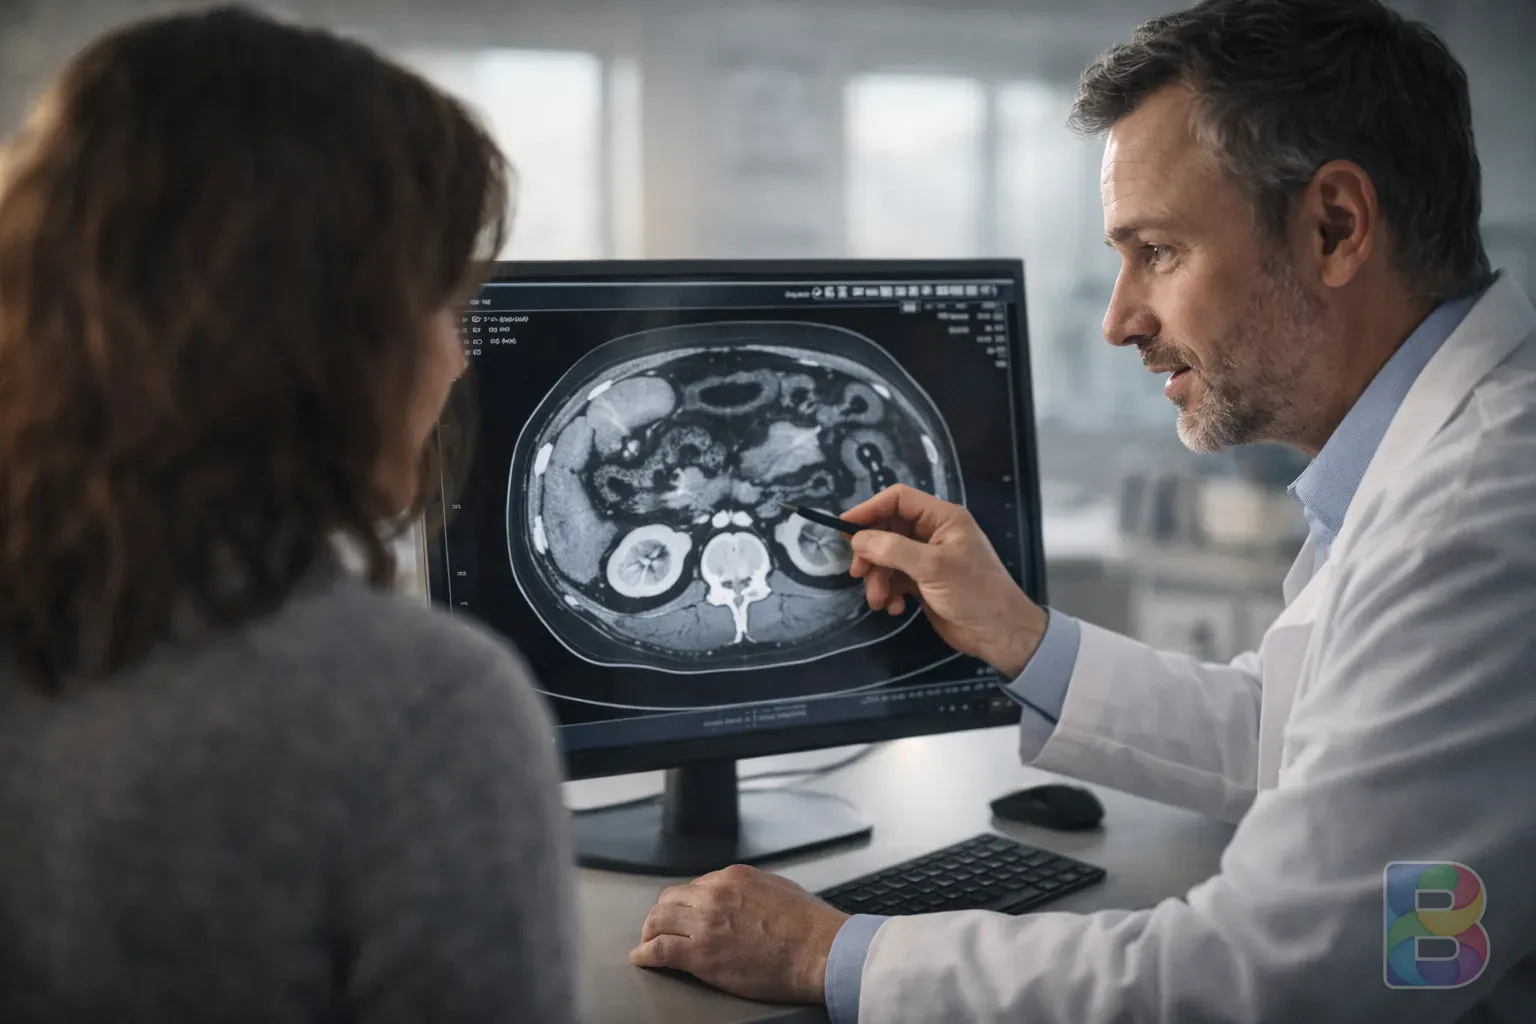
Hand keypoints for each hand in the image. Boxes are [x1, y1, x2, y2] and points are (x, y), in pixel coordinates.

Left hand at [629, 864, 848, 1003]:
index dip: (688, 903)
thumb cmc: (809, 925)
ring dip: (649, 931)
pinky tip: (641, 957)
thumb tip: (743, 899)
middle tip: (658, 926)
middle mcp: (714, 894)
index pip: (696, 885)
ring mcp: (705, 923)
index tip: (685, 914)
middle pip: (671, 898)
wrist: (819, 950)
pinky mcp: (701, 954)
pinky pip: (660, 949)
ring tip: (647, 941)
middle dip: (663, 913)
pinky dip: (645, 953)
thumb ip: (752, 890)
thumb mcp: (779, 889)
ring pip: (659, 919)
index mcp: (733, 877)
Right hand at [842, 484, 1046, 677]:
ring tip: (879, 600)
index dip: (870, 509)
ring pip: (887, 558)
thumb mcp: (932, 567)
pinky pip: (895, 579)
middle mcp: (933, 533)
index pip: (898, 500)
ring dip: (878, 578)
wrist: (998, 634)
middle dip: (871, 552)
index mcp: (942, 518)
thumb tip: (858, 539)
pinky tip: (894, 608)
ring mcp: (928, 559)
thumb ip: (892, 549)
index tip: (844, 527)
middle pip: (888, 530)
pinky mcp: (923, 582)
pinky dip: (889, 592)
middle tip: (858, 572)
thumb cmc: (974, 593)